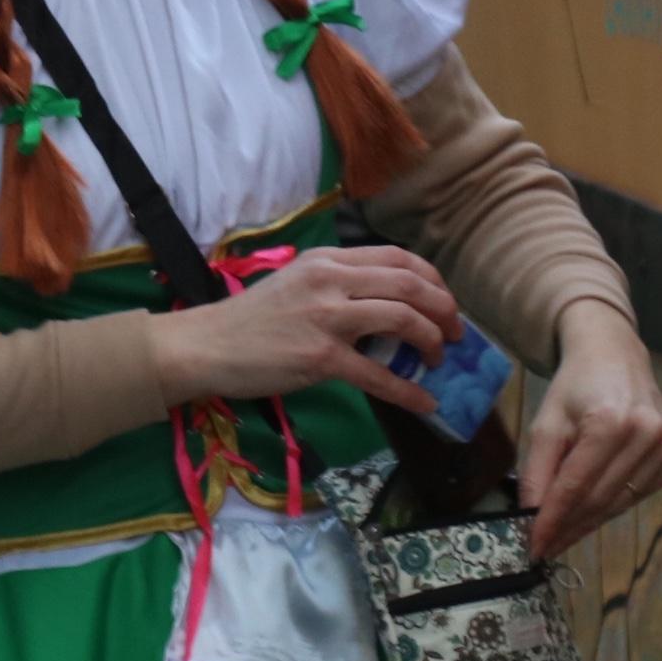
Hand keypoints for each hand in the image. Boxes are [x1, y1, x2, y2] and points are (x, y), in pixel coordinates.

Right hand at [161, 243, 462, 409]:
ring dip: (431, 341)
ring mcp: (326, 317)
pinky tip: (424, 403)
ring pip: (402, 319)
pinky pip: (378, 374)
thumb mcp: (297, 283)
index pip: (398, 258)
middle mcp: (331, 280)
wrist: (206, 346)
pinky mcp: (320, 357)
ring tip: (438, 360)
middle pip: (410, 284)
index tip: (444, 303)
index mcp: (328, 259)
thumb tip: (386, 307)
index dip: (433, 280)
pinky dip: (408, 391)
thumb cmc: (250, 320)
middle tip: (455, 333)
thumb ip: (339, 286)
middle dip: (444, 309)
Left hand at [514, 311, 661, 555]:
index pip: (576, 487)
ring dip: (588, 523)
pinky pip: (639, 495)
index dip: (552, 522)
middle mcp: (647, 434)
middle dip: (568, 528)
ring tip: (561, 536)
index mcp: (611, 422)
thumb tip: (530, 518)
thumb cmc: (575, 387)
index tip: (533, 547)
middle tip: (543, 548)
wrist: (615, 355)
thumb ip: (537, 471)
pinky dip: (612, 506)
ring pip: (619, 503)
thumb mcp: (547, 422)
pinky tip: (590, 510)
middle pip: (599, 500)